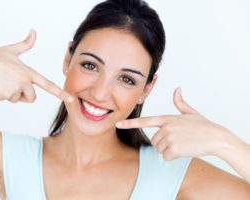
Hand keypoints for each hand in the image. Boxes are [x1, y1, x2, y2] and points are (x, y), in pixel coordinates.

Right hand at [0, 29, 72, 102]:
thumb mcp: (12, 50)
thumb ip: (26, 44)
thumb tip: (33, 32)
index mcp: (29, 72)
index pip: (48, 84)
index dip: (60, 93)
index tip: (70, 98)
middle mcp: (24, 82)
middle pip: (32, 98)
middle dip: (25, 95)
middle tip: (14, 85)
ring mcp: (14, 90)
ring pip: (17, 99)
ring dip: (11, 94)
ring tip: (2, 81)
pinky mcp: (4, 97)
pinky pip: (6, 100)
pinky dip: (1, 95)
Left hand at [116, 88, 232, 159]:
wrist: (216, 138)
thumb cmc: (203, 125)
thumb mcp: (190, 112)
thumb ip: (180, 102)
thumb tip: (177, 89)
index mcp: (167, 118)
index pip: (144, 121)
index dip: (130, 123)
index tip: (118, 124)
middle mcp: (166, 126)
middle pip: (154, 141)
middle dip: (164, 143)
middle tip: (178, 140)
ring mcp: (169, 137)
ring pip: (159, 149)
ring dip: (169, 150)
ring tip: (182, 144)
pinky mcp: (174, 148)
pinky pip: (166, 157)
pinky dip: (174, 157)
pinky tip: (184, 150)